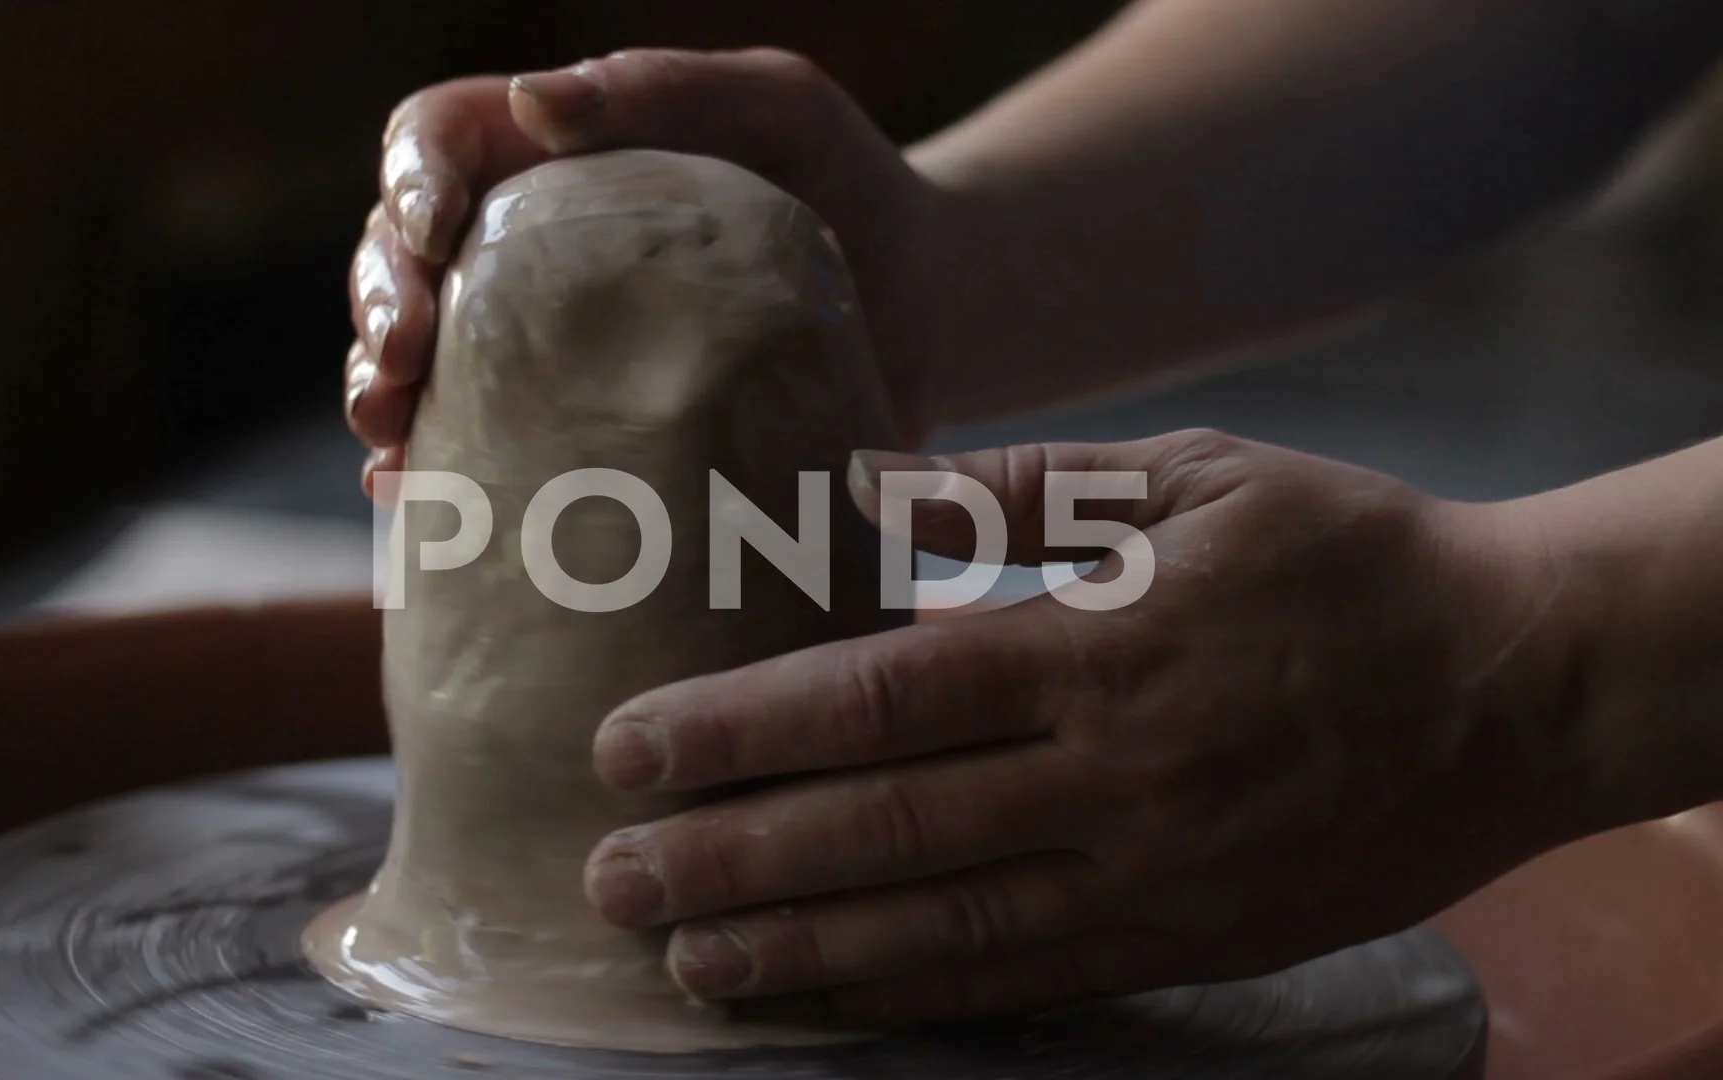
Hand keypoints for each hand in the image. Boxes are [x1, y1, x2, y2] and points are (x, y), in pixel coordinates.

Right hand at [347, 48, 949, 491]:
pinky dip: (435, 471)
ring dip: (381, 391)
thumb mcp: (779, 109)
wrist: (921, 310)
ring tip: (390, 432)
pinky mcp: (575, 426)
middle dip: (377, 304)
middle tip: (398, 359)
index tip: (430, 232)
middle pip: (400, 256)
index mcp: (554, 153)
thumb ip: (669, 89)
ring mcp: (541, 340)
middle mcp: (527, 244)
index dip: (408, 180)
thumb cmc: (849, 184)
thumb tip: (531, 102)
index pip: (437, 141)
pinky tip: (421, 496)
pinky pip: (478, 448)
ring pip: (419, 357)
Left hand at [581, 429, 1606, 1021]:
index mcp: (1094, 649)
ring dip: (805, 951)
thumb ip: (1022, 488)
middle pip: (883, 828)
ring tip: (690, 965)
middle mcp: (1108, 778)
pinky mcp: (1192, 939)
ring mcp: (1152, 876)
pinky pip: (1035, 980)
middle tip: (613, 878)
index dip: (740, 731)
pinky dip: (925, 996)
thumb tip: (866, 490)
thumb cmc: (1348, 555)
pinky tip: (839, 1002)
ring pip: (945, 930)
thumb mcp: (1193, 476)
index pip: (876, 700)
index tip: (630, 748)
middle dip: (734, 857)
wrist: (1518, 681)